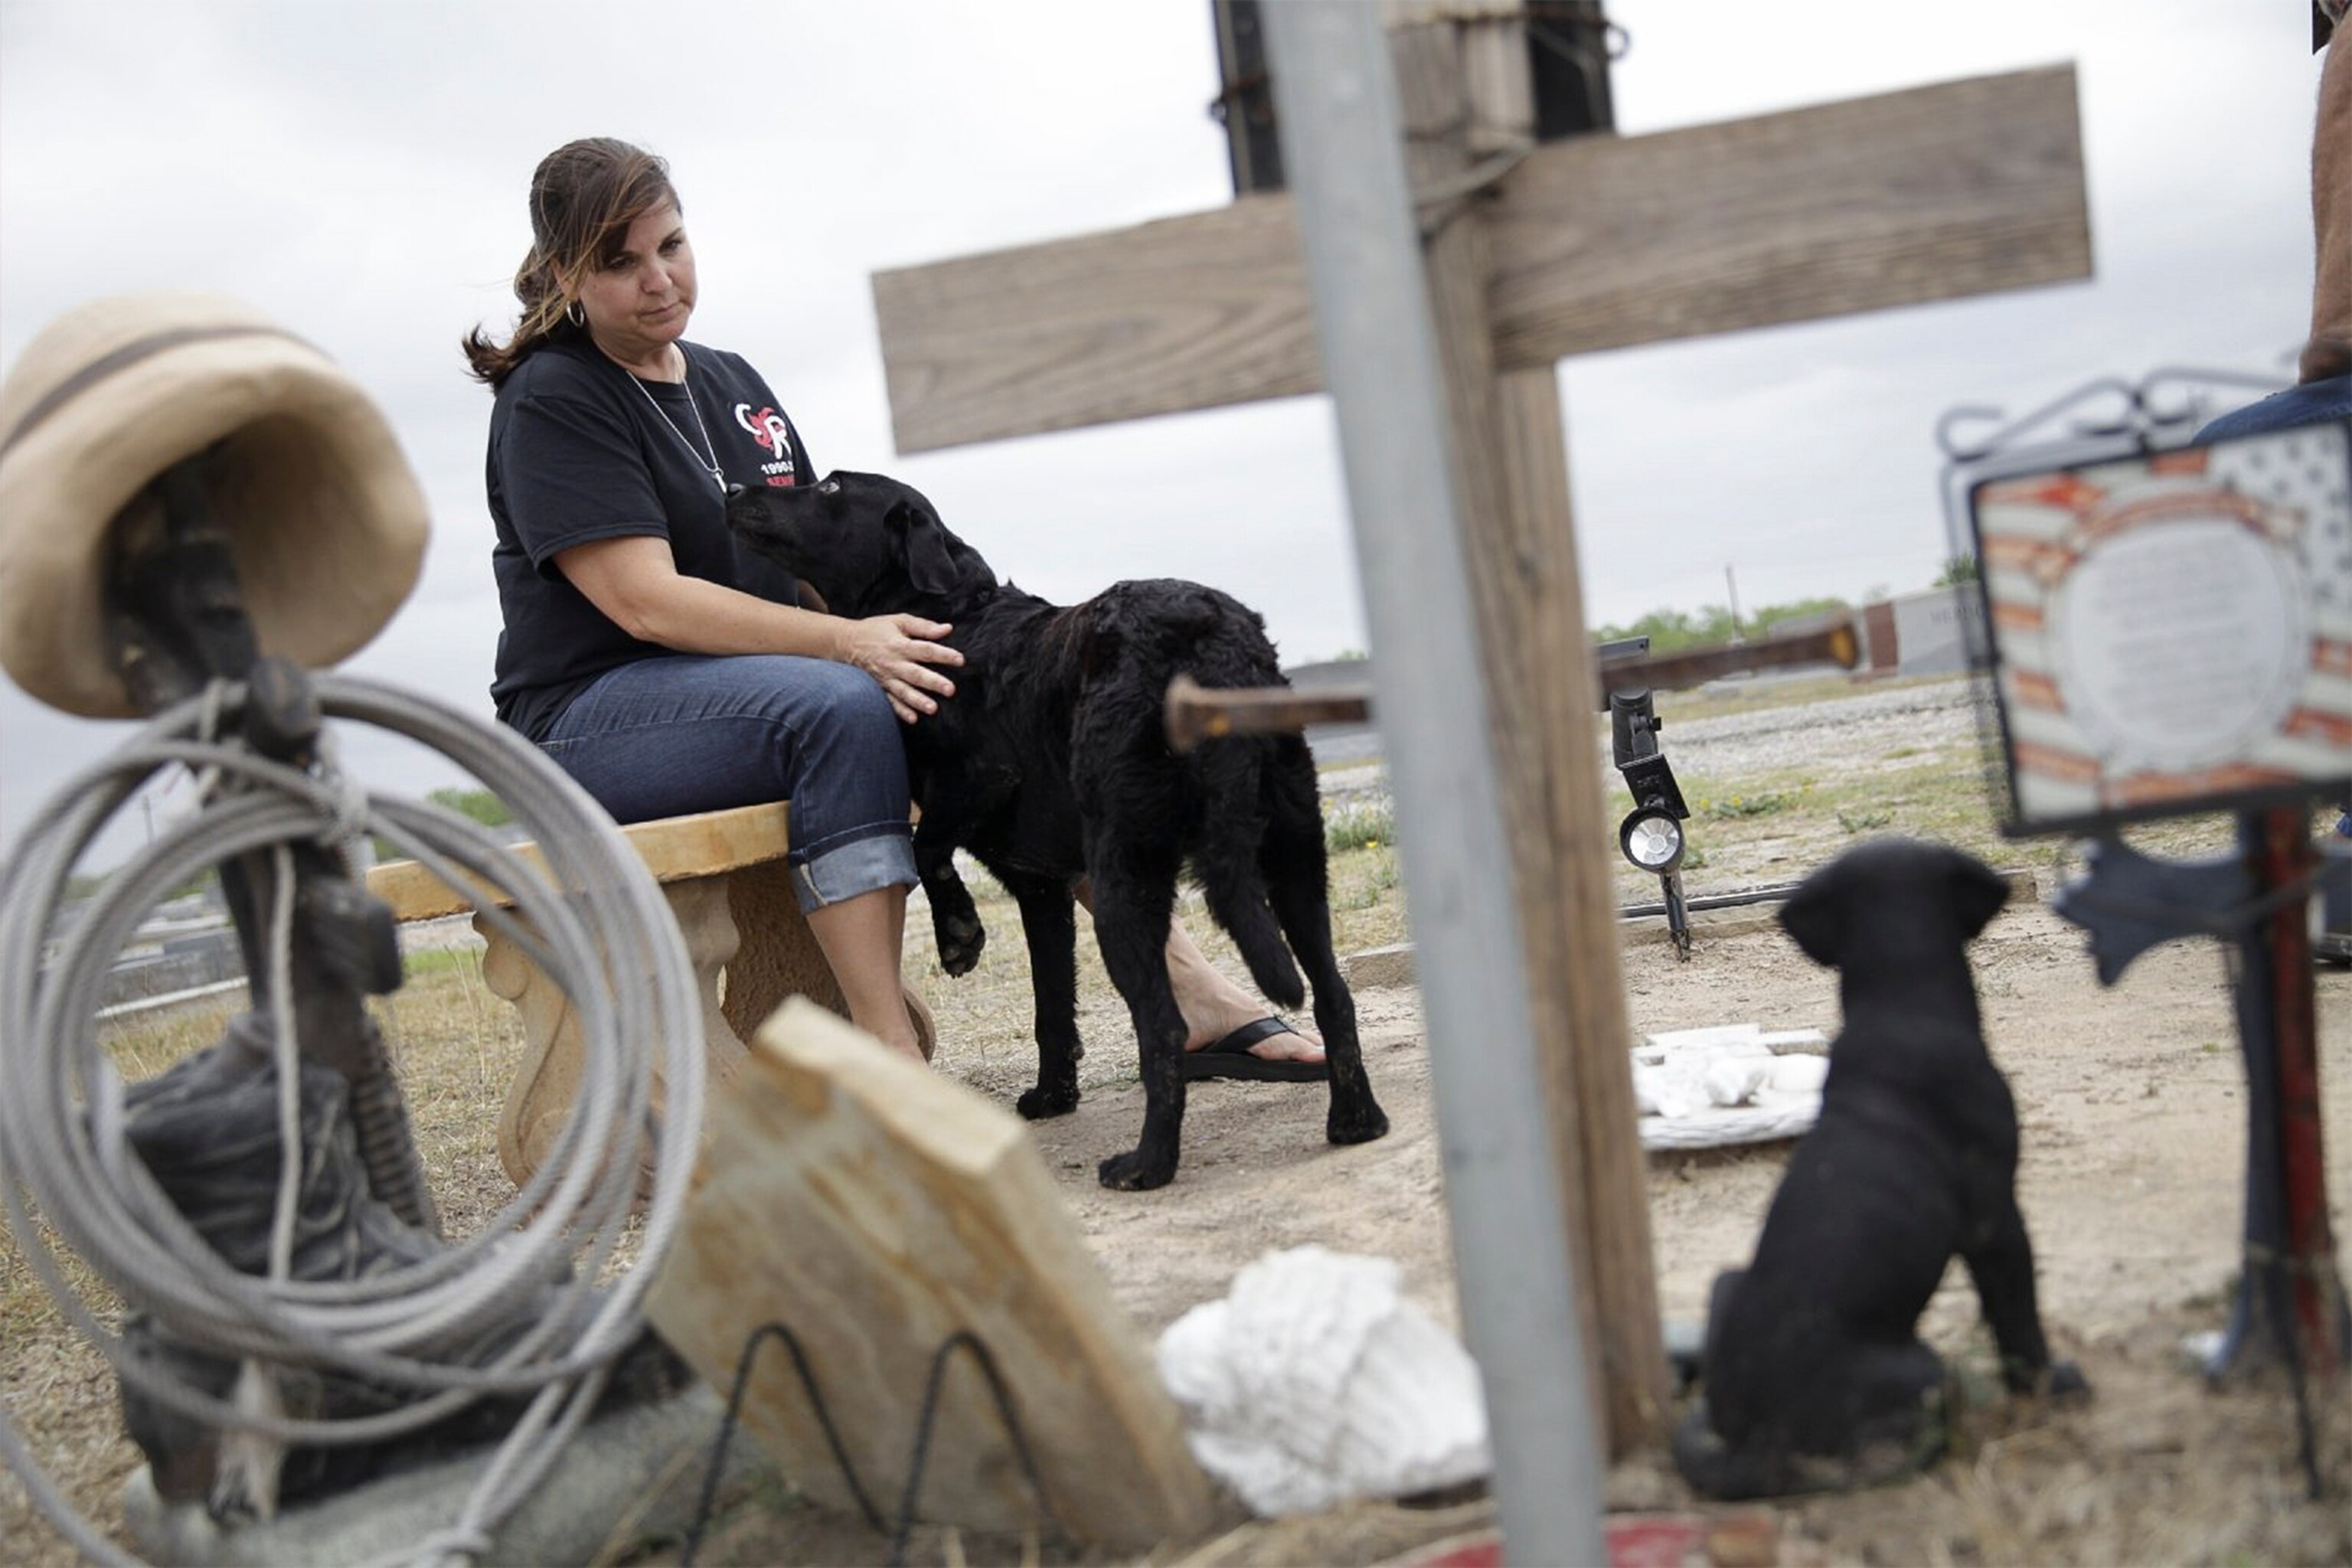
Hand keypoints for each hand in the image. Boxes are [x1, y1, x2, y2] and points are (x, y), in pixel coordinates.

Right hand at [837, 613, 962, 721]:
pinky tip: (913, 718)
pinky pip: (890, 701)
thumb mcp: (899, 621)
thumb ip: (923, 626)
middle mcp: (893, 663)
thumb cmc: (876, 630)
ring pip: (904, 691)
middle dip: (933, 682)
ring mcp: (886, 678)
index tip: (960, 660)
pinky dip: (901, 711)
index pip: (926, 650)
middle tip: (950, 689)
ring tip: (933, 708)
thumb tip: (947, 629)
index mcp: (900, 645)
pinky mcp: (880, 688)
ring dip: (918, 701)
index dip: (943, 654)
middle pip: (916, 674)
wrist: (846, 642)